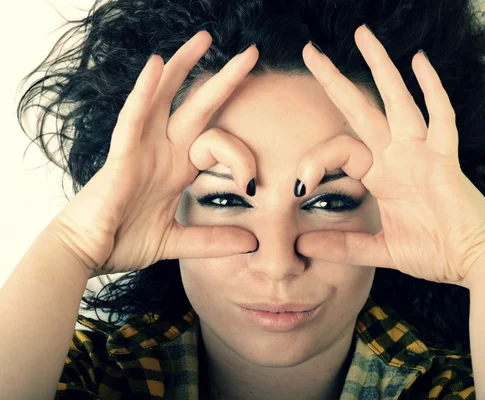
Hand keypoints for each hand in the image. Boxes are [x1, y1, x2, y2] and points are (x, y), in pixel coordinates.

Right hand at [54, 31, 258, 277]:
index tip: (251, 183)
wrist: (86, 255)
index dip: (239, 156)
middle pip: (195, 106)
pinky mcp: (121, 155)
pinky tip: (158, 64)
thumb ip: (212, 241)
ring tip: (204, 39)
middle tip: (250, 54)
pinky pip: (133, 117)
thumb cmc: (123, 242)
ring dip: (184, 67)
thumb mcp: (177, 241)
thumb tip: (251, 245)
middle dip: (221, 80)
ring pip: (164, 98)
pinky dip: (144, 91)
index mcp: (178, 169)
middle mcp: (162, 151)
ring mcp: (141, 149)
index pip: (216, 142)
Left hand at [295, 25, 484, 286]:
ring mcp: (422, 152)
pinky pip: (440, 117)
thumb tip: (303, 246)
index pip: (339, 150)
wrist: (474, 262)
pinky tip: (419, 61)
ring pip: (397, 100)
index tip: (297, 186)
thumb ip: (345, 246)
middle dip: (334, 80)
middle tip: (309, 51)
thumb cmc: (435, 252)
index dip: (314, 161)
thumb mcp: (381, 249)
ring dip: (380, 67)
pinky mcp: (445, 158)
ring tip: (362, 34)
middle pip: (360, 108)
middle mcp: (398, 156)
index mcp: (381, 175)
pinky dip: (432, 89)